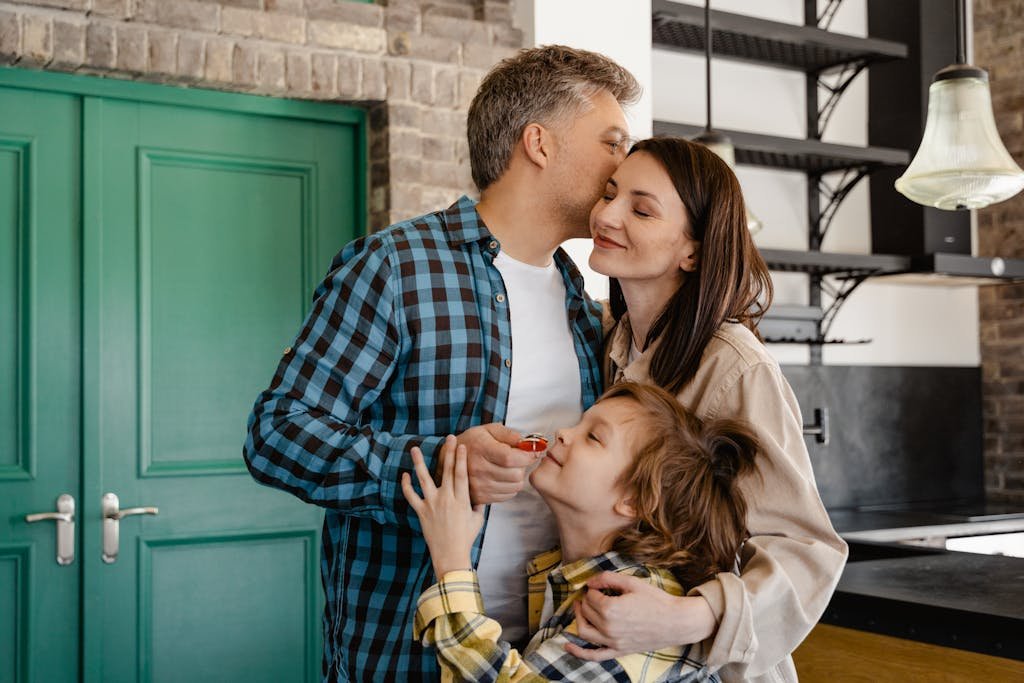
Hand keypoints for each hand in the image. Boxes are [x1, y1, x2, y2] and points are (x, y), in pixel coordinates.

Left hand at [402, 435, 484, 577]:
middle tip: (449, 437)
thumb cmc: (466, 538)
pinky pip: (411, 496)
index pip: (462, 474)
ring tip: (415, 448)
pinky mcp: (421, 512)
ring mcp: (432, 504)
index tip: (461, 445)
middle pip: (447, 471)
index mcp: (461, 499)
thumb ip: (478, 504)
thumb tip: (480, 494)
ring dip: (419, 463)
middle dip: (448, 453)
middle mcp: (446, 499)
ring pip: (424, 479)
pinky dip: (406, 486)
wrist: (450, 554)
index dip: (461, 458)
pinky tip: (405, 475)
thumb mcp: (478, 519)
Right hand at [449, 424, 536, 504]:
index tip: (532, 452)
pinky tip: (503, 478)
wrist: (450, 460)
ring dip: (517, 477)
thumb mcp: (489, 430)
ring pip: (515, 486)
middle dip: (523, 466)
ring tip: (509, 468)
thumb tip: (529, 443)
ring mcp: (479, 485)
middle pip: (516, 474)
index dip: (527, 456)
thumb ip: (510, 434)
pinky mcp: (481, 497)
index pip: (511, 458)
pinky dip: (510, 487)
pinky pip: (508, 495)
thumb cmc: (473, 442)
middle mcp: (479, 469)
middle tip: (518, 459)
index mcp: (481, 449)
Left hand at [565, 572, 717, 659]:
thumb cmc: (656, 600)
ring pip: (584, 631)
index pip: (590, 597)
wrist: (676, 622)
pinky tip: (567, 646)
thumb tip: (589, 581)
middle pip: (586, 612)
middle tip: (593, 594)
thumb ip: (607, 578)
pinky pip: (594, 656)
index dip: (593, 589)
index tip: (600, 586)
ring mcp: (612, 642)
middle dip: (586, 601)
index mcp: (610, 609)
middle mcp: (608, 628)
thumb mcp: (631, 582)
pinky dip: (578, 652)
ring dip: (579, 618)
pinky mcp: (618, 651)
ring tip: (581, 609)